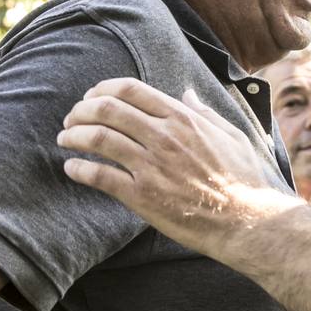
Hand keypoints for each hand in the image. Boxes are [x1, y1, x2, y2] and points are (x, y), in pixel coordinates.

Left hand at [58, 79, 289, 255]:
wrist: (247, 221)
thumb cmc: (244, 180)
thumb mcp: (231, 135)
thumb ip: (206, 113)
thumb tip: (188, 94)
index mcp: (183, 118)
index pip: (130, 89)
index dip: (103, 89)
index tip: (91, 97)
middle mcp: (164, 136)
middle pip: (107, 109)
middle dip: (81, 110)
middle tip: (71, 118)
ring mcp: (152, 166)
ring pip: (98, 138)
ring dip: (73, 136)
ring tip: (64, 139)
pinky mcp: (143, 196)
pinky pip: (100, 176)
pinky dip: (79, 169)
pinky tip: (71, 168)